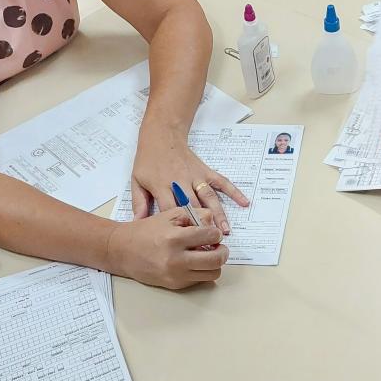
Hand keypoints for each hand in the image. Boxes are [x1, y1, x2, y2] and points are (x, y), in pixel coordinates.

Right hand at [106, 207, 228, 289]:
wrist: (122, 251)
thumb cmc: (146, 231)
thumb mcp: (169, 215)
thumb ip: (194, 215)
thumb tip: (213, 223)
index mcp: (175, 238)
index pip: (211, 236)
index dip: (216, 233)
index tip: (212, 233)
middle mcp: (176, 259)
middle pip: (216, 260)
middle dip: (223, 252)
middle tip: (219, 247)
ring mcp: (176, 275)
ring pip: (212, 274)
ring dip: (214, 264)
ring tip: (206, 254)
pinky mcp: (175, 285)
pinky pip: (199, 280)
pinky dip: (201, 271)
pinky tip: (193, 262)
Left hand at [130, 134, 248, 234]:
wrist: (161, 137)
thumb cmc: (148, 161)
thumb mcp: (136, 180)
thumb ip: (139, 203)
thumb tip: (138, 223)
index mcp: (162, 186)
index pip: (171, 210)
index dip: (178, 227)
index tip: (185, 244)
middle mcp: (181, 181)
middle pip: (193, 206)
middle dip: (202, 225)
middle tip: (210, 242)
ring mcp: (195, 176)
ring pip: (209, 197)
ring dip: (218, 214)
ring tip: (225, 230)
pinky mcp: (205, 171)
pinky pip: (222, 182)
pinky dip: (234, 191)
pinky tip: (244, 202)